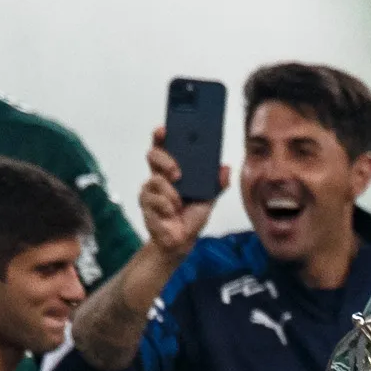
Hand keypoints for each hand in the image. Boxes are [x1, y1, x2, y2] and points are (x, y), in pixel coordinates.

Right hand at [134, 130, 222, 262]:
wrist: (182, 241)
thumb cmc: (192, 216)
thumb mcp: (209, 198)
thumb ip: (217, 183)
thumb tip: (225, 168)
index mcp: (173, 169)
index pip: (164, 146)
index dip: (161, 135)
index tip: (164, 130)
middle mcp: (159, 175)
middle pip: (153, 155)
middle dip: (165, 161)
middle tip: (177, 173)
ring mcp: (150, 189)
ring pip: (155, 180)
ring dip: (171, 194)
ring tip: (178, 205)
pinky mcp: (145, 203)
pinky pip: (154, 199)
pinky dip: (166, 207)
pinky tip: (170, 214)